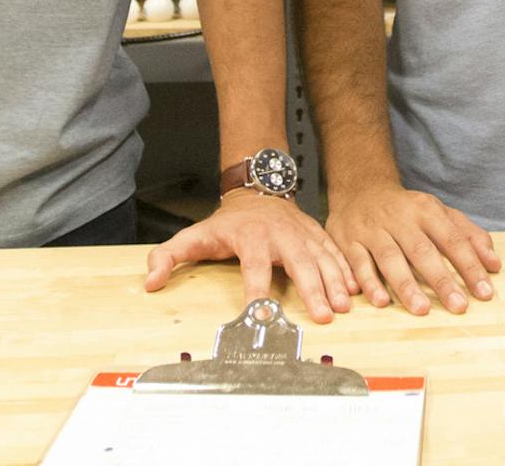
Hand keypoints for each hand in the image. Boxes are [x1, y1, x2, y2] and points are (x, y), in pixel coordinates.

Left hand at [144, 193, 355, 322]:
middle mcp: (279, 234)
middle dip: (311, 287)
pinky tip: (354, 290)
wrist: (256, 189)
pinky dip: (345, 269)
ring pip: (321, 257)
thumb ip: (168, 256)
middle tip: (322, 314)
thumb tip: (150, 282)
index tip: (258, 312)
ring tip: (342, 307)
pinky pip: (334, 251)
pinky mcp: (316, 233)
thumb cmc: (226, 223)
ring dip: (334, 282)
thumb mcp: (194, 235)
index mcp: (250, 237)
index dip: (255, 290)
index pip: (253, 266)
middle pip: (297, 261)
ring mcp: (301, 232)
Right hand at [326, 183, 498, 314]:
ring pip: (389, 258)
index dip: (469, 266)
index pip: (452, 239)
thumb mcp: (440, 212)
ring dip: (405, 285)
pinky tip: (381, 301)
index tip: (484, 292)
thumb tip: (495, 264)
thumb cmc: (407, 209)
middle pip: (422, 251)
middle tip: (458, 306)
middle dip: (441, 280)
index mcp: (425, 210)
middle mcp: (399, 218)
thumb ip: (469, 235)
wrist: (360, 188)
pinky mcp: (348, 240)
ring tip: (421, 309)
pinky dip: (368, 282)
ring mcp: (372, 229)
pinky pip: (358, 263)